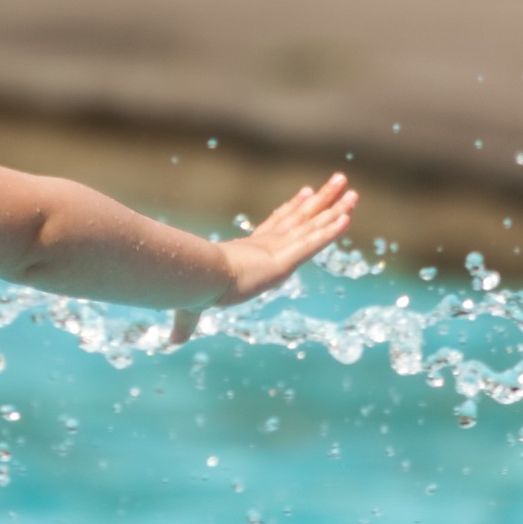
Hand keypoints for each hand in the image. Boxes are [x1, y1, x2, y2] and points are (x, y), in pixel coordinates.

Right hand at [169, 173, 358, 345]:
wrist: (194, 282)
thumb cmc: (191, 291)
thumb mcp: (191, 310)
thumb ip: (187, 324)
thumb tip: (172, 343)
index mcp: (248, 253)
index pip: (276, 227)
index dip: (293, 210)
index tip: (305, 193)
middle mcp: (266, 247)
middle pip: (301, 219)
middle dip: (321, 200)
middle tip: (340, 180)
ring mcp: (275, 251)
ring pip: (312, 226)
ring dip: (334, 207)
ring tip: (350, 189)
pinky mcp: (283, 260)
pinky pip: (313, 244)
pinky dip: (331, 232)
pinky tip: (348, 219)